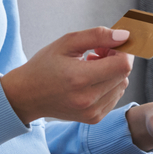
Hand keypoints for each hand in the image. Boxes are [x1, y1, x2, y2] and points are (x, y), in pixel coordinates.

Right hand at [0, 27, 133, 124]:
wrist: (27, 95)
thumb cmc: (45, 65)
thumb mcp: (67, 42)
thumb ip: (97, 36)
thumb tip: (124, 35)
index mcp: (80, 78)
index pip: (123, 64)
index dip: (122, 50)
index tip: (109, 44)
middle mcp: (88, 99)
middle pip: (124, 74)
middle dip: (116, 59)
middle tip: (96, 53)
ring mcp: (92, 112)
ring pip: (122, 85)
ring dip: (112, 73)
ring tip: (90, 67)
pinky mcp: (94, 118)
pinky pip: (115, 97)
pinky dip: (108, 85)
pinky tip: (90, 80)